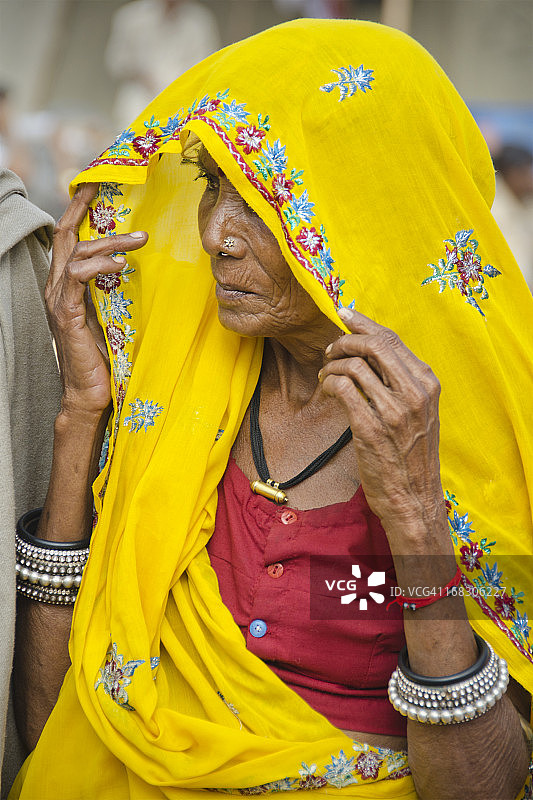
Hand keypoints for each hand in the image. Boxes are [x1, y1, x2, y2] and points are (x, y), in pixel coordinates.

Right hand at [46, 183, 147, 420]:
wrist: (90, 392)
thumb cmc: (104, 356)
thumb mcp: (112, 314)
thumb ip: (114, 289)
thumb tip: (135, 268)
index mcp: (67, 284)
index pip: (70, 238)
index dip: (79, 210)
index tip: (97, 187)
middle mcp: (57, 287)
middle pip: (66, 235)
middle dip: (84, 207)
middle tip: (106, 188)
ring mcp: (59, 299)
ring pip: (77, 252)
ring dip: (109, 240)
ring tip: (139, 239)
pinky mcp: (67, 313)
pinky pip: (79, 277)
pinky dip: (100, 265)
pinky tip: (120, 265)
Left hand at [319, 307, 446, 546]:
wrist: (413, 500)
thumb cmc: (411, 457)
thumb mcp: (419, 413)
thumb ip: (402, 383)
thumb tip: (371, 351)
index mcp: (427, 384)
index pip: (393, 339)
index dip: (364, 323)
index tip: (344, 313)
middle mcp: (414, 394)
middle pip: (373, 345)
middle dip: (344, 340)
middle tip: (330, 350)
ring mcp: (394, 411)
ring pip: (353, 365)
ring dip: (332, 365)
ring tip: (325, 375)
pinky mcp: (370, 428)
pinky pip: (342, 388)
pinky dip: (329, 382)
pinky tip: (326, 390)